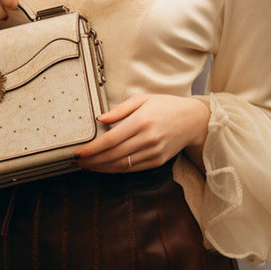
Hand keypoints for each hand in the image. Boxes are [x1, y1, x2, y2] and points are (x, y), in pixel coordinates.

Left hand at [74, 94, 209, 172]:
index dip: (92, 149)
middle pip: (113, 155)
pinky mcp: (157, 161)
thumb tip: (99, 119)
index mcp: (141, 121)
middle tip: (77, 161)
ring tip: (86, 166)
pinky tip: (104, 168)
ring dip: (101, 168)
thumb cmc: (165, 106)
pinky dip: (115, 170)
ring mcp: (153, 152)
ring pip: (121, 165)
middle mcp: (148, 139)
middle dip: (92, 161)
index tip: (78, 153)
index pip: (110, 140)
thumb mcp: (142, 99)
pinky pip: (132, 169)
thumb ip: (119, 110)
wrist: (193, 121)